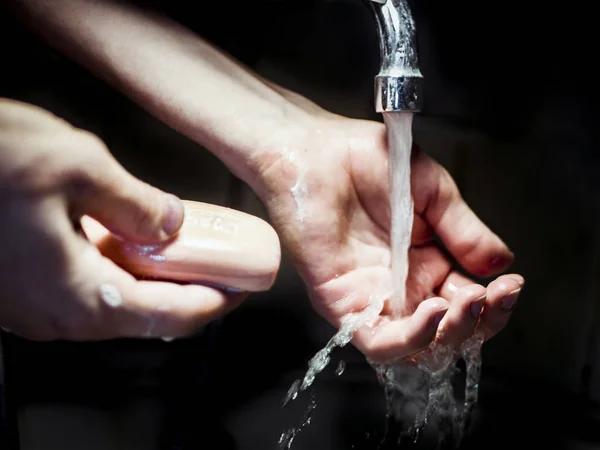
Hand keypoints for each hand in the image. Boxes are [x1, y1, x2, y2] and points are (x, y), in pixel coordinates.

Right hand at [0, 99, 244, 340]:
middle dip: (193, 291)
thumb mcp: (75, 166)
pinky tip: (134, 243)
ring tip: (187, 250)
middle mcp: (60, 315)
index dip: (217, 301)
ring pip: (118, 304)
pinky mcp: (23, 289)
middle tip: (222, 264)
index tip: (243, 284)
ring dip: (158, 281)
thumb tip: (171, 223)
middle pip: (148, 315)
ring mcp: (38, 308)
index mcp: (81, 297)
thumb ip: (134, 202)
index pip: (173, 316)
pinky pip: (88, 289)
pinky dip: (123, 271)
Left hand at [257, 113, 523, 362]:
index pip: (466, 302)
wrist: (316, 150)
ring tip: (468, 302)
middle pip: (446, 332)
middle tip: (494, 296)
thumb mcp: (432, 191)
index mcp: (426, 264)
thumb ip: (464, 230)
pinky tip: (434, 311)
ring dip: (450, 334)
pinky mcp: (341, 302)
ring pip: (416, 347)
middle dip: (479, 323)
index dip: (494, 303)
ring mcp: (371, 298)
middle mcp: (400, 288)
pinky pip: (376, 340)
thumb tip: (501, 264)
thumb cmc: (369, 162)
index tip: (511, 285)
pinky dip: (410, 338)